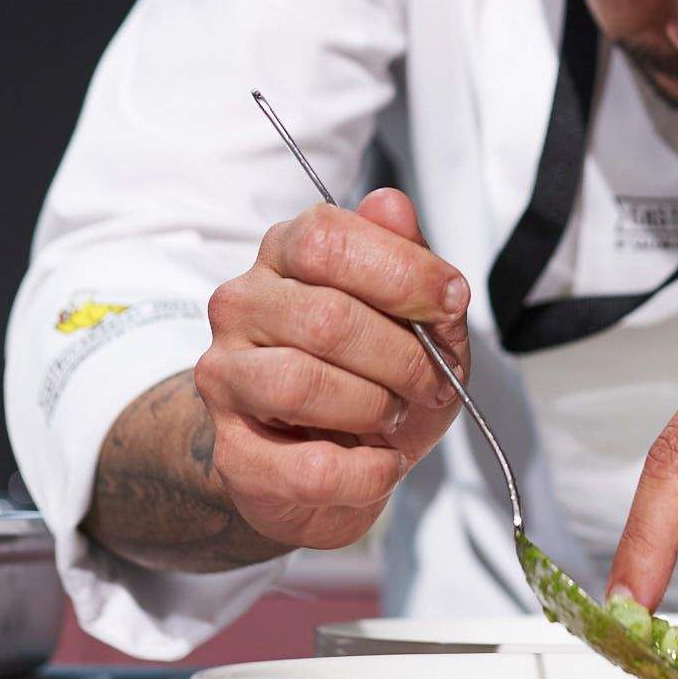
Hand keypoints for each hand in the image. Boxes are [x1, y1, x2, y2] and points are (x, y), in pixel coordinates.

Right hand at [194, 189, 470, 550]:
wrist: (329, 469)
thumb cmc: (374, 379)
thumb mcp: (415, 319)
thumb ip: (409, 264)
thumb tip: (393, 206)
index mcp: (285, 254)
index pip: (326, 239)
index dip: (401, 270)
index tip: (451, 302)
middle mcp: (242, 305)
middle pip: (325, 317)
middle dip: (403, 356)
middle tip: (432, 381)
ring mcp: (226, 377)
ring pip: (301, 384)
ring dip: (374, 407)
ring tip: (394, 414)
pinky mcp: (233, 453)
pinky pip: (308, 466)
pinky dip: (366, 472)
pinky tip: (380, 463)